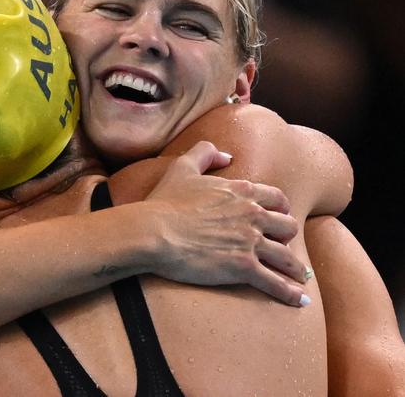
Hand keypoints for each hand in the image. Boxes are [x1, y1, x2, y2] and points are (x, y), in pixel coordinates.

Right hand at [146, 141, 307, 306]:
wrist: (153, 231)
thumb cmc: (165, 202)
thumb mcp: (183, 167)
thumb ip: (205, 153)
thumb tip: (227, 155)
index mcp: (241, 191)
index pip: (276, 199)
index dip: (280, 209)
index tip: (278, 218)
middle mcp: (252, 214)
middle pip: (288, 226)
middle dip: (287, 238)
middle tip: (282, 248)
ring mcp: (250, 241)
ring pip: (287, 256)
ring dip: (295, 268)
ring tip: (300, 278)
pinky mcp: (243, 267)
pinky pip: (275, 282)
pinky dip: (290, 293)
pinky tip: (301, 301)